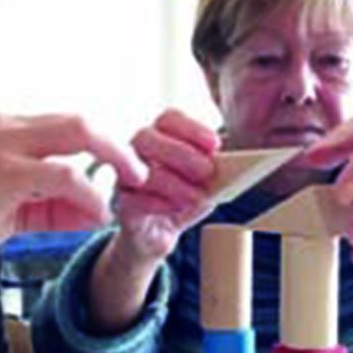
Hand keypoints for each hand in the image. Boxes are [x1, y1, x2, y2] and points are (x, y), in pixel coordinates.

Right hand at [0, 113, 145, 264]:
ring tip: (131, 189)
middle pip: (80, 121)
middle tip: (142, 173)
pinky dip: (88, 193)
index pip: (69, 126)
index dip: (103, 146)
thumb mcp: (16, 210)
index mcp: (8, 130)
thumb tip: (99, 210)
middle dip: (118, 146)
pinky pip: (63, 175)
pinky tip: (98, 214)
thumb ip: (56, 205)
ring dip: (113, 161)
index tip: (126, 170)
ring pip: (77, 135)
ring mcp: (5, 145)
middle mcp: (8, 128)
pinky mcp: (4, 172)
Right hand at [110, 109, 220, 264]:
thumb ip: (214, 170)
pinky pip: (132, 199)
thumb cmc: (181, 199)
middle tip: (207, 171)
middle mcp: (136, 152)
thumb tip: (231, 164)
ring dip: (173, 182)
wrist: (159, 233)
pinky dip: (158, 203)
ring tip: (196, 197)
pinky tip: (176, 208)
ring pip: (140, 169)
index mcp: (159, 137)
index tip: (215, 144)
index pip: (169, 119)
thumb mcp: (204, 182)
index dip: (191, 129)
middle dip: (181, 153)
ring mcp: (125, 178)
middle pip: (147, 137)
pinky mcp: (121, 205)